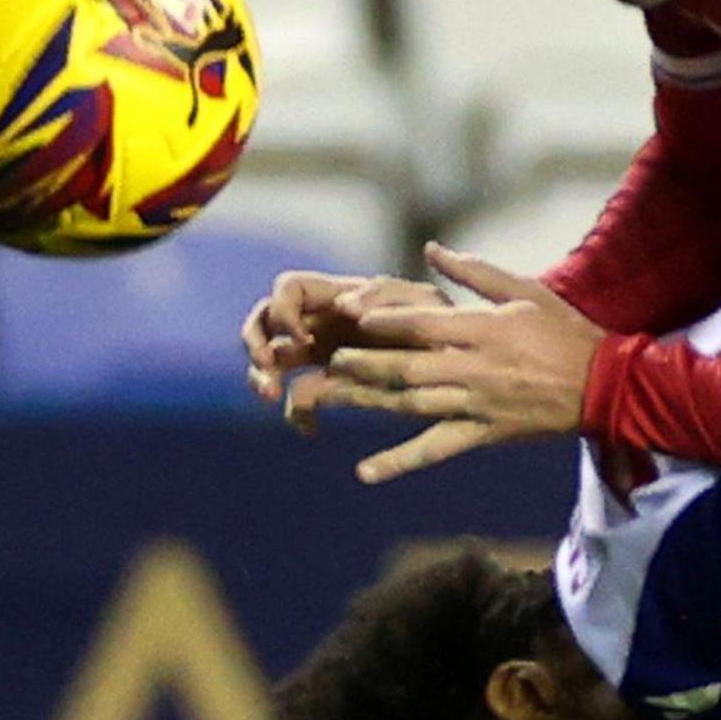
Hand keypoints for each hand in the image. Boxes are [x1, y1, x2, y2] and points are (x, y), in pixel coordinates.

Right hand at [244, 269, 446, 415]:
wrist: (465, 365)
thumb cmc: (447, 324)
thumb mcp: (424, 303)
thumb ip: (385, 297)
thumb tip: (342, 305)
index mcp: (337, 295)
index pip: (287, 289)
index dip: (285, 310)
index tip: (304, 338)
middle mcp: (322, 320)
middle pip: (263, 322)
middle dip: (255, 344)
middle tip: (267, 371)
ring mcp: (322, 353)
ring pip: (271, 360)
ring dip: (261, 377)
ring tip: (273, 396)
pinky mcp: (333, 386)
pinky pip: (299, 399)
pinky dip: (298, 414)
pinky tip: (311, 430)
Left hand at [280, 246, 605, 483]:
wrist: (605, 386)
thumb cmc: (565, 332)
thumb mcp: (526, 290)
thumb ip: (475, 272)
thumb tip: (431, 250)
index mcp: (484, 330)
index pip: (422, 324)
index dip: (384, 319)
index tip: (351, 313)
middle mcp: (474, 369)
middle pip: (407, 366)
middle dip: (365, 362)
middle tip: (331, 357)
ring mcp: (476, 405)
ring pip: (412, 405)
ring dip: (369, 401)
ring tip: (332, 395)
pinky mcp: (482, 433)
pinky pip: (435, 449)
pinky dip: (399, 462)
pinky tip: (365, 472)